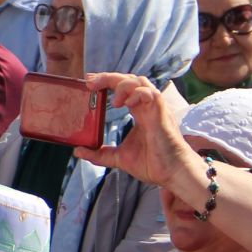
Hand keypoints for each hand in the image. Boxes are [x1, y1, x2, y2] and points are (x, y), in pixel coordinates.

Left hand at [72, 72, 198, 185]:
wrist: (172, 174)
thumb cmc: (153, 165)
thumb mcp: (119, 158)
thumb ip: (100, 154)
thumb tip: (78, 151)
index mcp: (140, 113)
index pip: (123, 88)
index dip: (107, 82)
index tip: (89, 82)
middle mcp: (147, 107)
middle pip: (129, 79)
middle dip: (108, 77)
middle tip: (89, 81)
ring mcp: (156, 108)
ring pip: (140, 81)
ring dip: (122, 84)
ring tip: (112, 101)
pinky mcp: (162, 112)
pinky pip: (150, 93)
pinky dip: (136, 93)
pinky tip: (126, 104)